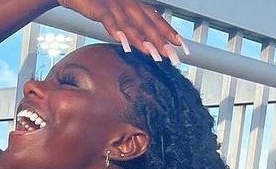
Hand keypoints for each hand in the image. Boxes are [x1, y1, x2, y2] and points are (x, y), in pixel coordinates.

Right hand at [59, 1, 188, 63]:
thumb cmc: (94, 3)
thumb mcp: (114, 15)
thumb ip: (126, 27)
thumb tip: (135, 43)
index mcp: (134, 5)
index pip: (156, 20)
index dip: (169, 32)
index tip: (181, 47)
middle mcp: (128, 3)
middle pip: (148, 24)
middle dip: (162, 41)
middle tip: (173, 57)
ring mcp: (115, 4)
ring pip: (132, 24)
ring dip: (143, 41)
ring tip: (153, 55)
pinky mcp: (99, 7)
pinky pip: (109, 20)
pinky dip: (116, 31)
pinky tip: (123, 43)